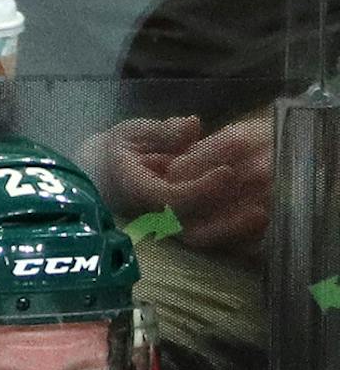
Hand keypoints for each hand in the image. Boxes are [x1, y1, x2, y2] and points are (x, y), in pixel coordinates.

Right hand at [80, 113, 272, 255]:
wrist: (104, 175)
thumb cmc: (121, 150)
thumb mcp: (134, 133)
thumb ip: (162, 132)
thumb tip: (192, 126)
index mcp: (137, 190)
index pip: (171, 198)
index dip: (200, 189)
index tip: (227, 171)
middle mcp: (152, 217)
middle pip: (191, 231)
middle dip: (226, 222)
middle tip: (259, 207)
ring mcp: (168, 230)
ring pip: (203, 241)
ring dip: (235, 232)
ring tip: (265, 216)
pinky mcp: (182, 233)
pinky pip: (211, 242)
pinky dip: (236, 239)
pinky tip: (261, 226)